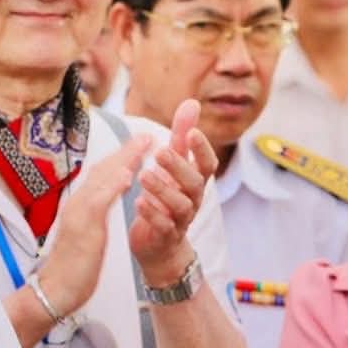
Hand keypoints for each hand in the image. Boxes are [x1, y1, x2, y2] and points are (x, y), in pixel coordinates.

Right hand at [38, 133, 154, 314]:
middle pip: (102, 169)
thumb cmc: (73, 266)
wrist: (56, 290)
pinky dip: (112, 187)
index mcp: (80, 204)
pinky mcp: (82, 227)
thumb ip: (93, 214)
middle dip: (126, 151)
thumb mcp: (87, 233)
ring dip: (123, 160)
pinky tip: (128, 176)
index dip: (121, 157)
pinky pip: (98, 202)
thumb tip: (101, 202)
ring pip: (101, 179)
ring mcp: (78, 213)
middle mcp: (77, 203)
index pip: (101, 173)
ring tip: (143, 144)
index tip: (139, 144)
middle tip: (147, 135)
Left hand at [129, 100, 217, 285]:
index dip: (202, 149)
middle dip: (178, 166)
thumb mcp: (175, 165)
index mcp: (196, 181)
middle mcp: (193, 199)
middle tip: (160, 152)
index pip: (208, 164)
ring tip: (143, 176)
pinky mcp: (166, 236)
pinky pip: (164, 226)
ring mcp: (181, 219)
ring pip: (180, 205)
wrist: (161, 245)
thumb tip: (192, 102)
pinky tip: (138, 202)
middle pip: (194, 183)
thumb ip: (182, 136)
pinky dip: (152, 214)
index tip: (192, 132)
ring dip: (162, 189)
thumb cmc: (168, 197)